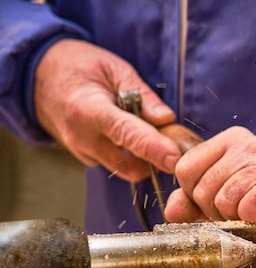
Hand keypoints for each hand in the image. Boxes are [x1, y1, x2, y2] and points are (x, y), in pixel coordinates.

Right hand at [34, 39, 180, 181]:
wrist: (38, 76)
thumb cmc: (78, 67)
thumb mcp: (115, 68)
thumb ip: (143, 95)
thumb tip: (166, 119)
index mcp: (89, 109)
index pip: (127, 135)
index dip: (153, 149)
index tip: (174, 159)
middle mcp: (83, 138)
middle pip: (131, 166)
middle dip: (155, 158)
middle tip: (168, 135)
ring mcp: (82, 152)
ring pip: (126, 168)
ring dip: (144, 156)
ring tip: (141, 126)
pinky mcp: (86, 158)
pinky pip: (117, 164)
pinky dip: (131, 154)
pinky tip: (127, 132)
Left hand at [164, 126, 255, 223]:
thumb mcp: (220, 195)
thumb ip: (191, 202)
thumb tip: (173, 211)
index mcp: (228, 141)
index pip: (185, 169)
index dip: (194, 195)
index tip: (214, 203)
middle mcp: (247, 143)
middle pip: (202, 188)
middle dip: (214, 211)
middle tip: (235, 213)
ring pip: (224, 200)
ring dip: (234, 218)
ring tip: (249, 216)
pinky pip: (249, 205)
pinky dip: (250, 218)